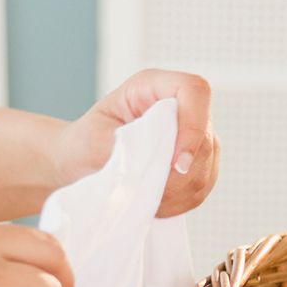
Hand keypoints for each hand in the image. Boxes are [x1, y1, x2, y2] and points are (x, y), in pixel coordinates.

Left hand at [54, 70, 217, 217]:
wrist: (79, 163)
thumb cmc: (83, 144)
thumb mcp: (97, 141)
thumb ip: (133, 149)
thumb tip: (164, 167)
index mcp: (152, 86)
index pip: (195, 91)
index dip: (193, 126)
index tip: (174, 163)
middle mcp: (178, 107)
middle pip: (205, 136)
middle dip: (180, 171)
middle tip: (147, 187)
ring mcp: (191, 135)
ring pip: (207, 165)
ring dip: (179, 189)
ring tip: (145, 194)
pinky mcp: (195, 164)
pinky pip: (202, 185)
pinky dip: (180, 200)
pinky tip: (154, 200)